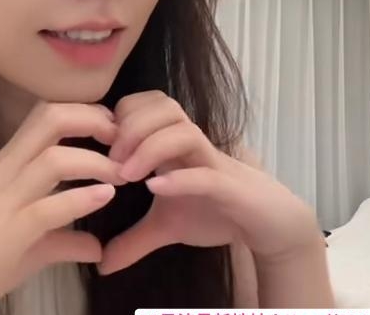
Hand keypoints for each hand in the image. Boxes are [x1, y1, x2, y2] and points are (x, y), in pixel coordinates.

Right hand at [0, 102, 126, 313]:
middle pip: (50, 120)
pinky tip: (105, 197)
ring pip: (53, 159)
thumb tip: (98, 248)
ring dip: (95, 162)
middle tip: (121, 139)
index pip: (46, 114)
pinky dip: (81, 199)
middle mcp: (7, 170)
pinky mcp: (10, 230)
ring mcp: (6, 199)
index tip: (113, 128)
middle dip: (92, 121)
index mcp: (11, 161)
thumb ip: (67, 237)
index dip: (84, 112)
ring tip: (121, 175)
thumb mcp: (35, 239)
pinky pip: (47, 208)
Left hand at [97, 91, 321, 274]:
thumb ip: (133, 240)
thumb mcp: (166, 227)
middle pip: (164, 107)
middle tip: (110, 160)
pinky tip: (156, 188)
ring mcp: (213, 163)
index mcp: (175, 143)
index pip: (147, 104)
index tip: (100, 143)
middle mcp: (193, 145)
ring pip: (184, 132)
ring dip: (150, 147)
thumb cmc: (216, 212)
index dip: (121, 114)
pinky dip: (180, 178)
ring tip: (128, 175)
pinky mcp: (232, 188)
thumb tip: (101, 264)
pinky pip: (206, 174)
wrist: (268, 226)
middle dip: (131, 127)